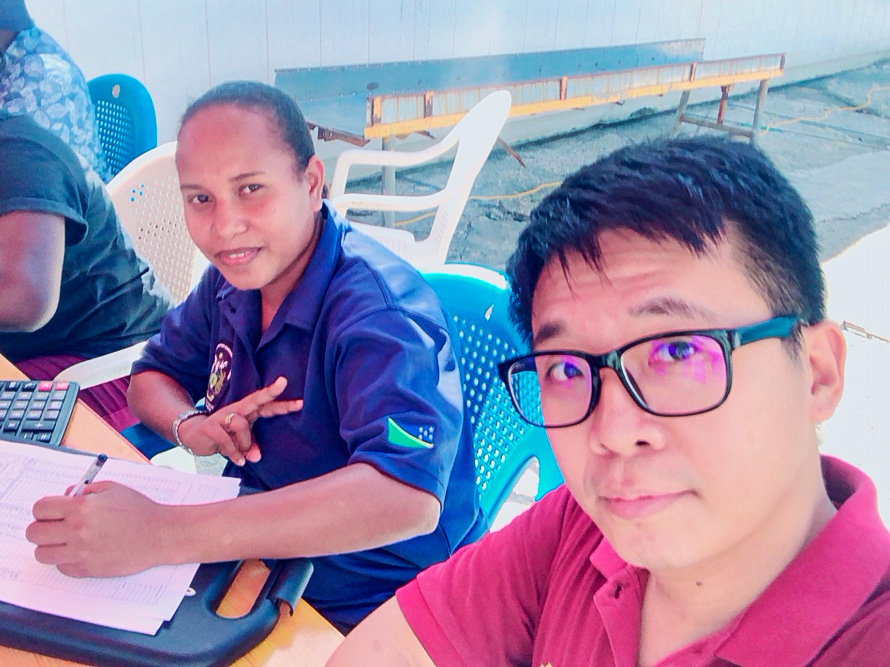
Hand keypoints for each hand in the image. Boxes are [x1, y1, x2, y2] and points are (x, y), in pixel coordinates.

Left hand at [26, 482, 166, 576]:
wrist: (159, 534)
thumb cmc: (139, 511)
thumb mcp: (112, 489)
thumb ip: (85, 490)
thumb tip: (65, 496)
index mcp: (81, 508)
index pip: (40, 509)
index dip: (44, 509)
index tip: (51, 511)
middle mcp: (76, 531)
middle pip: (34, 533)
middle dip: (42, 527)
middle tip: (54, 526)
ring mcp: (80, 553)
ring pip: (42, 554)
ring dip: (50, 546)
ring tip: (65, 540)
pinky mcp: (86, 569)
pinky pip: (60, 567)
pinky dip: (65, 559)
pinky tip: (80, 550)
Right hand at [179, 376, 302, 465]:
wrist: (193, 435)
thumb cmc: (224, 436)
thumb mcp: (241, 442)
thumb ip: (251, 447)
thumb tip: (255, 458)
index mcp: (248, 412)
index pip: (267, 406)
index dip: (284, 404)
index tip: (301, 402)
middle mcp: (237, 410)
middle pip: (255, 399)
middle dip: (269, 392)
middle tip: (283, 383)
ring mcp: (222, 416)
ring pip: (241, 425)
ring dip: (245, 444)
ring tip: (242, 455)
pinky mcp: (210, 426)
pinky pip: (227, 440)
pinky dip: (234, 453)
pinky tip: (238, 460)